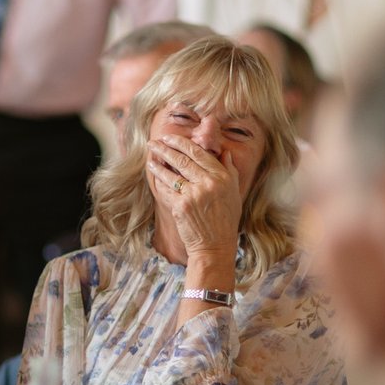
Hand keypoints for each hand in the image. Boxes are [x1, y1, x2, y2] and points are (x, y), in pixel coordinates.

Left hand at [147, 135, 242, 258]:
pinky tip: (154, 176)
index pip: (199, 153)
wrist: (215, 246)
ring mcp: (193, 195)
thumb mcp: (234, 193)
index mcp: (223, 177)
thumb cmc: (225, 220)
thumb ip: (229, 170)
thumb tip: (224, 152)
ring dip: (158, 163)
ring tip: (150, 157)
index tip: (170, 138)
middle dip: (165, 148)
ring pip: (171, 173)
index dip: (182, 143)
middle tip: (154, 142)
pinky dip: (159, 182)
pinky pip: (166, 189)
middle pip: (183, 159)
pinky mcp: (180, 206)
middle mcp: (209, 183)